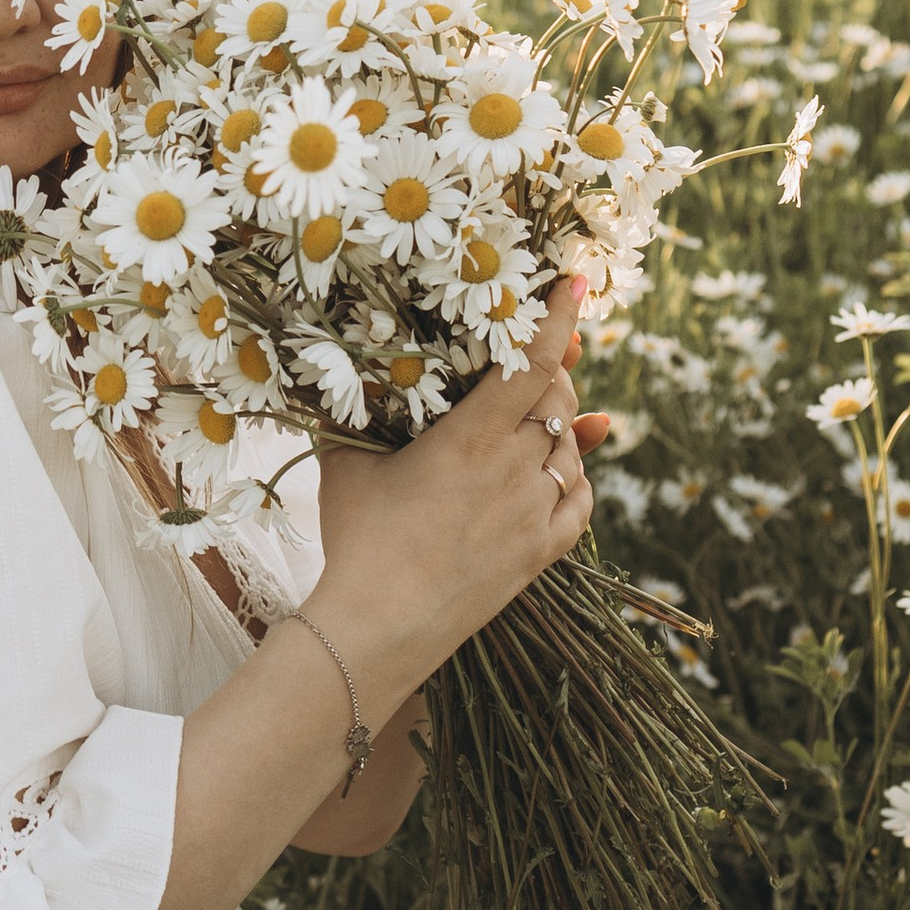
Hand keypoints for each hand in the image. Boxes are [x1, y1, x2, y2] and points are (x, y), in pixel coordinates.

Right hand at [310, 278, 594, 712]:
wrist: (378, 627)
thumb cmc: (355, 541)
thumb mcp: (347, 464)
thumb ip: (356, 412)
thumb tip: (330, 367)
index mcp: (469, 439)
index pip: (530, 363)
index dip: (557, 318)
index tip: (575, 282)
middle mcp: (513, 470)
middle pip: (558, 400)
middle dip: (552, 373)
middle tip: (532, 362)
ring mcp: (533, 514)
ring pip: (570, 450)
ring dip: (559, 427)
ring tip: (529, 421)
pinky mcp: (540, 554)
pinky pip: (579, 501)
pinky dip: (573, 477)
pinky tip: (554, 472)